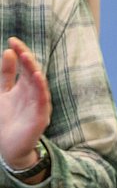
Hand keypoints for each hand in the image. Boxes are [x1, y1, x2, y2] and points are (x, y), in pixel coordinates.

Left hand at [0, 37, 51, 168]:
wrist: (9, 147)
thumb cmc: (6, 121)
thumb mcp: (2, 94)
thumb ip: (5, 75)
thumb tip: (7, 52)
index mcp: (24, 87)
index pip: (24, 66)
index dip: (19, 53)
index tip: (12, 40)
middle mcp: (33, 94)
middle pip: (32, 72)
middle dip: (26, 59)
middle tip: (18, 46)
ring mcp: (38, 105)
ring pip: (38, 84)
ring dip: (33, 70)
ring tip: (26, 57)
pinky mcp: (41, 117)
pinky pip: (42, 100)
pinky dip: (41, 88)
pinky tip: (38, 77)